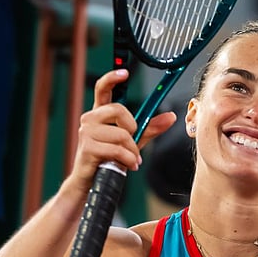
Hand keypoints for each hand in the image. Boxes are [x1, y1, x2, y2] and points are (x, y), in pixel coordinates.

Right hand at [69, 69, 176, 190]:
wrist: (91, 184)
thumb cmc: (109, 160)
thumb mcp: (133, 141)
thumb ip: (150, 128)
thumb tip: (171, 116)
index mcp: (100, 114)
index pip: (102, 89)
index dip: (112, 78)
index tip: (124, 73)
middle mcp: (90, 119)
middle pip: (119, 110)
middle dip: (132, 128)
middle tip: (133, 142)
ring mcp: (86, 132)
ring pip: (121, 133)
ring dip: (132, 150)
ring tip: (131, 159)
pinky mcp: (87, 147)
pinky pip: (117, 149)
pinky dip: (128, 159)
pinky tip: (128, 165)